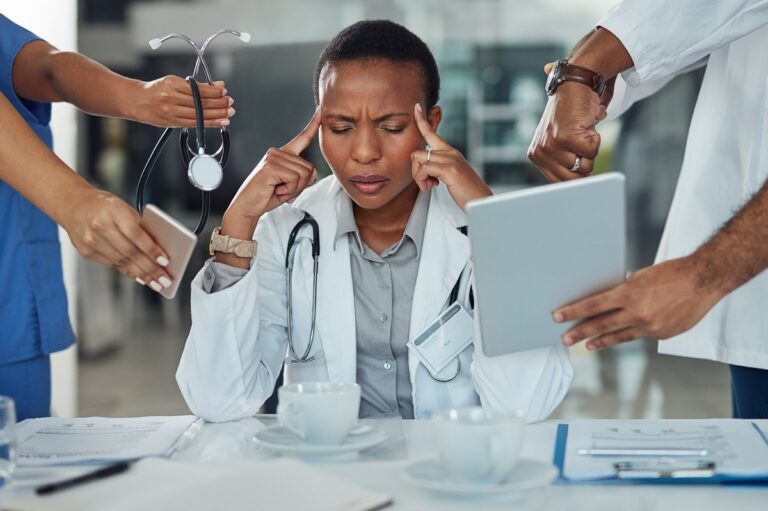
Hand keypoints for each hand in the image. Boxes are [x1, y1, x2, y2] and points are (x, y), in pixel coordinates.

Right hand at [62, 189, 172, 292]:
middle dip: (150, 269)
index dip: (151, 250)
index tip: (165, 261)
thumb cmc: (103, 205)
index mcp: (113, 211)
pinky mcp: (87, 252)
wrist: (72, 205)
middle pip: (130, 252)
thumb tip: (159, 247)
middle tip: (165, 279)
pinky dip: (128, 272)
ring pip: (122, 262)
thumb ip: (140, 225)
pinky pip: (112, 265)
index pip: (136, 234)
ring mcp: (91, 240)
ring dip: (141, 275)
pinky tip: (140, 277)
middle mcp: (100, 226)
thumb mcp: (124, 207)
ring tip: (156, 283)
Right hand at [131, 76, 233, 127]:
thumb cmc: (156, 90)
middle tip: (230, 103)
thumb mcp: (174, 81)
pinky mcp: (173, 122)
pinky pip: (195, 123)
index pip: (198, 89)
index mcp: (172, 84)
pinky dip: (210, 122)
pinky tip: (220, 121)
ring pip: (199, 114)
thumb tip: (218, 86)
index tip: (224, 92)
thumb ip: (197, 85)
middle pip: (200, 102)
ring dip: (217, 114)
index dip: (214, 92)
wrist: (137, 101)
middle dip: (219, 103)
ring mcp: (171, 111)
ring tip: (228, 113)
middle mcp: (171, 98)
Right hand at [223, 107, 320, 234]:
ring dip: (294, 188)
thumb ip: (303, 177)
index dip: (313, 124)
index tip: (321, 111)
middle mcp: (278, 152)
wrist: (248, 206)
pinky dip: (288, 190)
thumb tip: (312, 174)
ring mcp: (273, 157)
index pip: (302, 138)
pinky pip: (295, 179)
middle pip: (309, 167)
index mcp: (283, 155)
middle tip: (284, 189)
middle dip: (300, 185)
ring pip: (304, 174)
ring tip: (279, 189)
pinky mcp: (271, 166)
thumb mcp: (290, 185)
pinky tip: (276, 189)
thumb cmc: (266, 195)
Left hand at [411, 103, 490, 210]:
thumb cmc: (466, 192)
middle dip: (415, 171)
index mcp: (450, 152)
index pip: (432, 133)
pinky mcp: (449, 168)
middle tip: (425, 183)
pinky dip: (422, 180)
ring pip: (417, 159)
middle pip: (417, 152)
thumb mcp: (450, 176)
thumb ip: (438, 168)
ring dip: (418, 176)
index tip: (416, 108)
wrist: (480, 201)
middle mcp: (449, 152)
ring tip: (429, 186)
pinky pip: (423, 168)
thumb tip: (423, 168)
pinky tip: (431, 187)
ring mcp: (450, 159)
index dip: (422, 121)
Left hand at [527, 61, 615, 181]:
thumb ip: (563, 162)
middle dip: (585, 162)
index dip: (576, 175)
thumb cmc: (571, 113)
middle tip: (581, 141)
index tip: (582, 166)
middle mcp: (541, 151)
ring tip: (582, 131)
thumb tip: (580, 185)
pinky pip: (592, 151)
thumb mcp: (560, 140)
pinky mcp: (566, 137)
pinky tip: (586, 124)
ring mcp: (552, 144)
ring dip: (590, 148)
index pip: (559, 182)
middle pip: (574, 178)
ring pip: (584, 166)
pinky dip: (596, 138)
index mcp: (536, 155)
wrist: (575, 84)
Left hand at [553, 257, 723, 350]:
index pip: (593, 306)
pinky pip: (638, 336)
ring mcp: (650, 327)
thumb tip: (610, 300)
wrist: (704, 280)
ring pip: (618, 336)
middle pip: (601, 325)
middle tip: (565, 339)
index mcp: (629, 294)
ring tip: (586, 345)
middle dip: (580, 332)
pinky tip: (617, 338)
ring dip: (600, 341)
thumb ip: (624, 290)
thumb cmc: (672, 273)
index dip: (573, 312)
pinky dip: (627, 335)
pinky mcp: (662, 334)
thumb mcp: (641, 276)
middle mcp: (637, 313)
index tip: (558, 317)